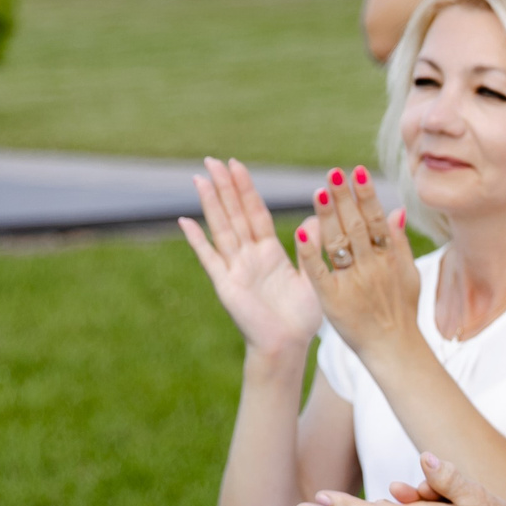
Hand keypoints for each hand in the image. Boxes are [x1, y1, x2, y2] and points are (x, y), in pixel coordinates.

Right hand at [180, 158, 317, 361]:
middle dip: (224, 187)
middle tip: (212, 159)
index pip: (255, 212)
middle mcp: (249, 256)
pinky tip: (184, 222)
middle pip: (235, 214)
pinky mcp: (225, 284)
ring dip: (210, 204)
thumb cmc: (301, 317)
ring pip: (221, 228)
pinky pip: (209, 258)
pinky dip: (197, 240)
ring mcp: (235, 268)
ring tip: (199, 178)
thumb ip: (312, 246)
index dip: (246, 189)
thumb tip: (320, 217)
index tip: (237, 165)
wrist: (287, 346)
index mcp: (269, 252)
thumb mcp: (313, 275)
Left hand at [295, 167, 416, 362]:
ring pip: (339, 244)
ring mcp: (352, 283)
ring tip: (319, 191)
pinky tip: (301, 231)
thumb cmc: (401, 311)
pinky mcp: (333, 300)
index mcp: (389, 259)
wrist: (393, 349)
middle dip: (345, 198)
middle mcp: (372, 267)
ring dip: (329, 217)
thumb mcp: (408, 274)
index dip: (366, 195)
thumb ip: (399, 242)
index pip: (376, 220)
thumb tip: (397, 210)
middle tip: (332, 173)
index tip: (356, 171)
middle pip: (357, 226)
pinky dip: (311, 252)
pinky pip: (319, 272)